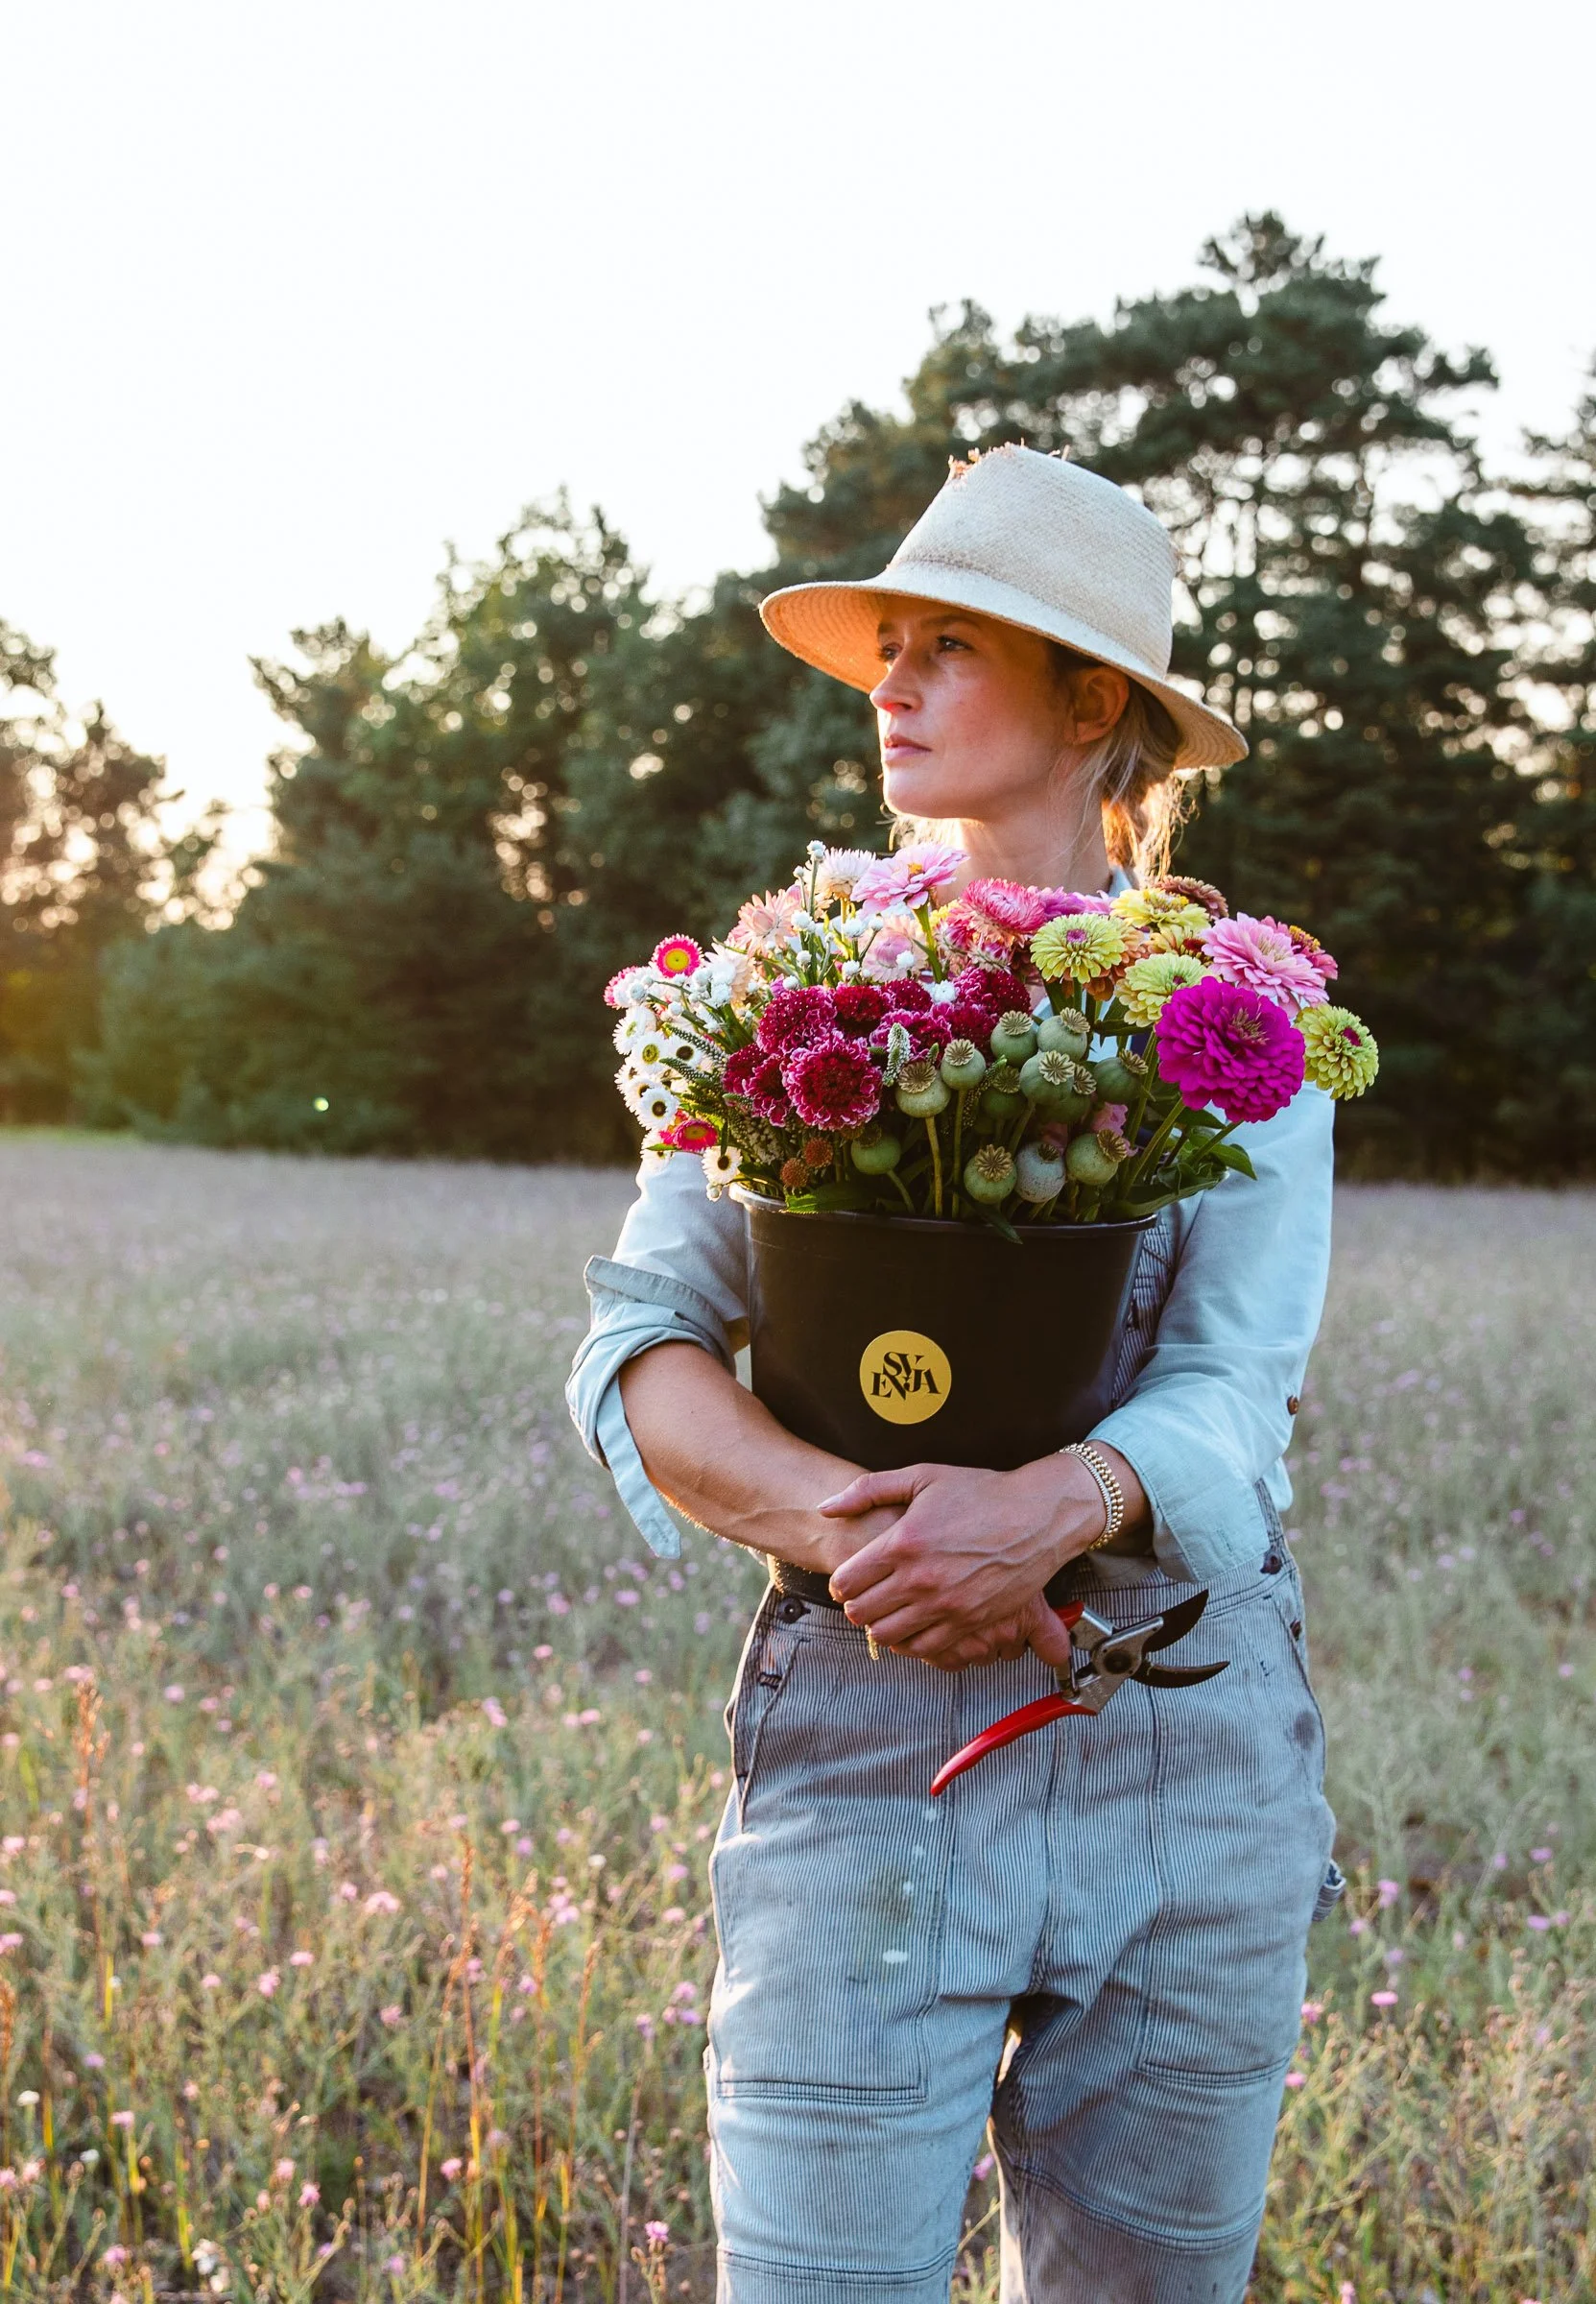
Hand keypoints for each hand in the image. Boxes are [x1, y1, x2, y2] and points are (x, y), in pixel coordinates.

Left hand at [819, 1453, 1119, 1670]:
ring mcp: (946, 1605)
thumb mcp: (921, 1477)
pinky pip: (925, 1648)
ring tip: (886, 1611)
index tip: (849, 1579)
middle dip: (856, 1606)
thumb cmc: (981, 1493)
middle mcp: (921, 1579)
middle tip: (863, 1597)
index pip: (847, 1581)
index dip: (841, 1582)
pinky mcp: (969, 1622)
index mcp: (903, 1543)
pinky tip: (913, 1625)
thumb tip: (826, 1507)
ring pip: (888, 1635)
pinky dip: (911, 1642)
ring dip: (880, 1626)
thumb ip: (868, 1491)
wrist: (1037, 1516)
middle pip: (862, 1612)